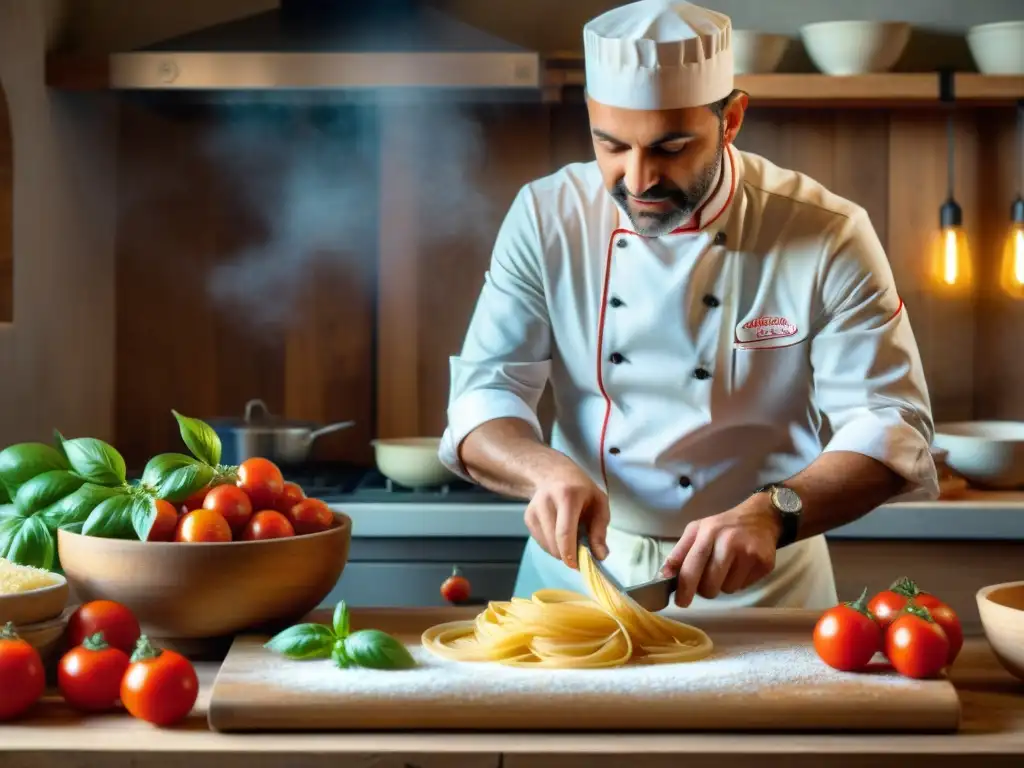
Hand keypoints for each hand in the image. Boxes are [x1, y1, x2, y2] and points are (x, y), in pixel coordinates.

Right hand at [525, 464, 609, 569]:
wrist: (553, 474)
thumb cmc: (581, 490)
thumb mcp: (599, 503)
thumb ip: (600, 530)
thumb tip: (600, 555)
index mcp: (567, 496)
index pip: (565, 532)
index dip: (570, 553)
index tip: (577, 565)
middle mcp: (546, 502)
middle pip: (554, 541)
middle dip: (567, 555)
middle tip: (579, 556)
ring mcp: (534, 510)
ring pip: (546, 544)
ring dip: (559, 551)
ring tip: (571, 541)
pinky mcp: (528, 517)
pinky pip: (540, 542)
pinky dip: (552, 546)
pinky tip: (559, 534)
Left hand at [659, 498, 780, 606]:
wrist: (760, 518)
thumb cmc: (723, 526)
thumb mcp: (697, 531)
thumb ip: (679, 553)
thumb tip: (663, 576)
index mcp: (707, 532)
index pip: (692, 566)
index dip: (684, 588)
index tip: (681, 602)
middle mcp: (728, 542)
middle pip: (709, 585)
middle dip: (705, 588)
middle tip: (709, 578)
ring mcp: (748, 553)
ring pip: (727, 590)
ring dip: (723, 585)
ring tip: (727, 568)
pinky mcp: (764, 564)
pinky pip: (743, 587)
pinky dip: (739, 582)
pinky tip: (741, 567)